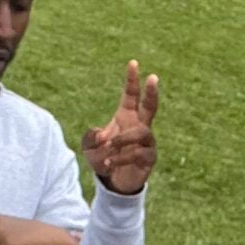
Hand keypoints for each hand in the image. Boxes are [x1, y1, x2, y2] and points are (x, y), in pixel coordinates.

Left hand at [82, 59, 159, 194]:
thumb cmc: (104, 158)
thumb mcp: (90, 147)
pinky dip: (122, 158)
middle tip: (154, 78)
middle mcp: (140, 126)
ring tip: (109, 147)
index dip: (131, 79)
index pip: (131, 94)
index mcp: (126, 116)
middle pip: (150, 106)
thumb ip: (92, 138)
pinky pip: (140, 153)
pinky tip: (109, 163)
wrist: (114, 181)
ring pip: (143, 132)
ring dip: (124, 139)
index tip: (133, 62)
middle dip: (152, 92)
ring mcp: (147, 142)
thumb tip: (103, 137)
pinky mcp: (149, 158)